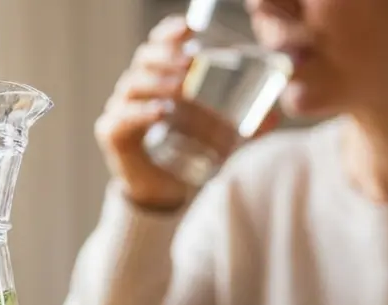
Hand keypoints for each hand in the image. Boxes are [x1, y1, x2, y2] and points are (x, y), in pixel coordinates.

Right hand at [96, 15, 268, 211]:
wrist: (163, 191)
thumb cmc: (186, 155)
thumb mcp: (220, 136)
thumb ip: (245, 127)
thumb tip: (275, 118)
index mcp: (159, 79)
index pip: (158, 46)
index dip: (170, 33)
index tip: (190, 29)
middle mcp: (136, 90)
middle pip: (145, 59)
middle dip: (168, 57)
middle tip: (193, 65)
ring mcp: (120, 110)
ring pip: (134, 85)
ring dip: (159, 83)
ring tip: (182, 88)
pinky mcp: (112, 134)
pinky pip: (123, 117)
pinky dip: (142, 113)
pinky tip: (161, 111)